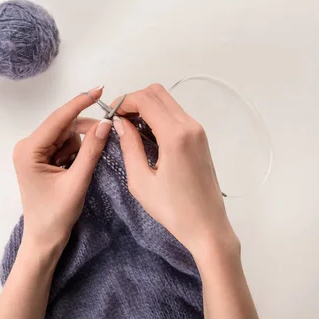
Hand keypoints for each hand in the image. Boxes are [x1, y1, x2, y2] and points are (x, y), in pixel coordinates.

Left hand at [12, 86, 111, 253]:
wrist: (44, 240)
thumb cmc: (56, 216)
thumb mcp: (77, 181)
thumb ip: (91, 150)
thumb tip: (106, 123)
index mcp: (29, 150)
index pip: (59, 119)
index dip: (81, 103)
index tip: (100, 90)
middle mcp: (28, 146)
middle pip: (64, 126)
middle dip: (85, 132)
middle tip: (108, 137)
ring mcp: (34, 152)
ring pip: (67, 136)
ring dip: (81, 146)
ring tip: (81, 170)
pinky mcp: (41, 159)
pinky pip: (65, 146)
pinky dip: (76, 153)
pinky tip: (77, 170)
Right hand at [111, 84, 239, 259]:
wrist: (207, 226)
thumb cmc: (174, 210)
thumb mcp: (141, 181)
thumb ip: (129, 147)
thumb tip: (119, 123)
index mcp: (175, 136)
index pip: (146, 100)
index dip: (124, 101)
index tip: (110, 115)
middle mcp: (190, 127)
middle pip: (158, 93)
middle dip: (134, 100)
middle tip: (119, 120)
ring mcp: (198, 131)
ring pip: (168, 102)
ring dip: (147, 108)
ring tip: (130, 130)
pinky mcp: (200, 139)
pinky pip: (176, 115)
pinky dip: (158, 117)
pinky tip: (147, 137)